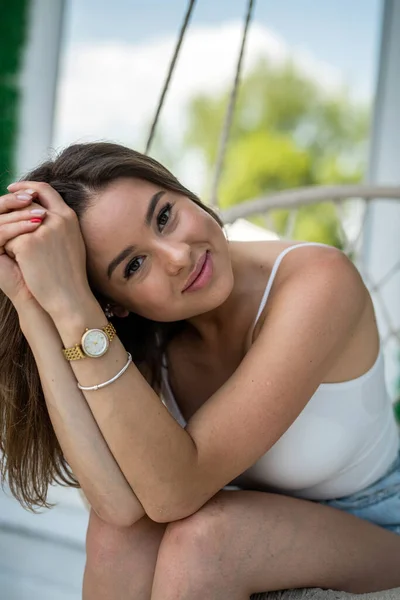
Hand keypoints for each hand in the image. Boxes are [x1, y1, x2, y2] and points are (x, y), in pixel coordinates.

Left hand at [4, 181, 92, 317]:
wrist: (69, 297)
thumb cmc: (70, 275)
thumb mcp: (71, 242)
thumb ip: (58, 224)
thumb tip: (39, 212)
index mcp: (68, 216)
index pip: (44, 189)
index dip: (27, 187)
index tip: (13, 189)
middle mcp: (57, 218)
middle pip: (25, 203)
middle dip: (13, 212)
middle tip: (4, 218)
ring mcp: (42, 229)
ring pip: (15, 222)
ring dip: (14, 236)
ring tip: (23, 255)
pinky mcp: (27, 243)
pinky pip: (9, 240)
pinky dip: (11, 251)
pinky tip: (22, 265)